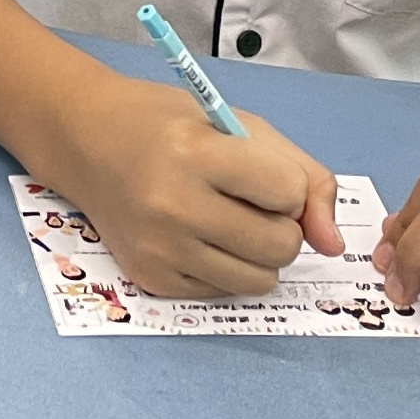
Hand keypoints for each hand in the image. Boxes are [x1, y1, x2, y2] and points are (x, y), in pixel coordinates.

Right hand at [39, 71, 340, 299]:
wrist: (86, 141)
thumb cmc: (169, 126)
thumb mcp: (240, 127)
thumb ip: (303, 176)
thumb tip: (333, 244)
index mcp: (195, 155)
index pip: (287, 193)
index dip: (286, 185)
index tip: (258, 172)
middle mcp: (173, 207)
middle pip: (280, 245)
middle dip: (281, 226)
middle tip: (250, 203)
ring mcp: (159, 249)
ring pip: (260, 279)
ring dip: (260, 254)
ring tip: (230, 222)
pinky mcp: (150, 279)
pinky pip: (225, 292)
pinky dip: (226, 268)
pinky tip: (200, 237)